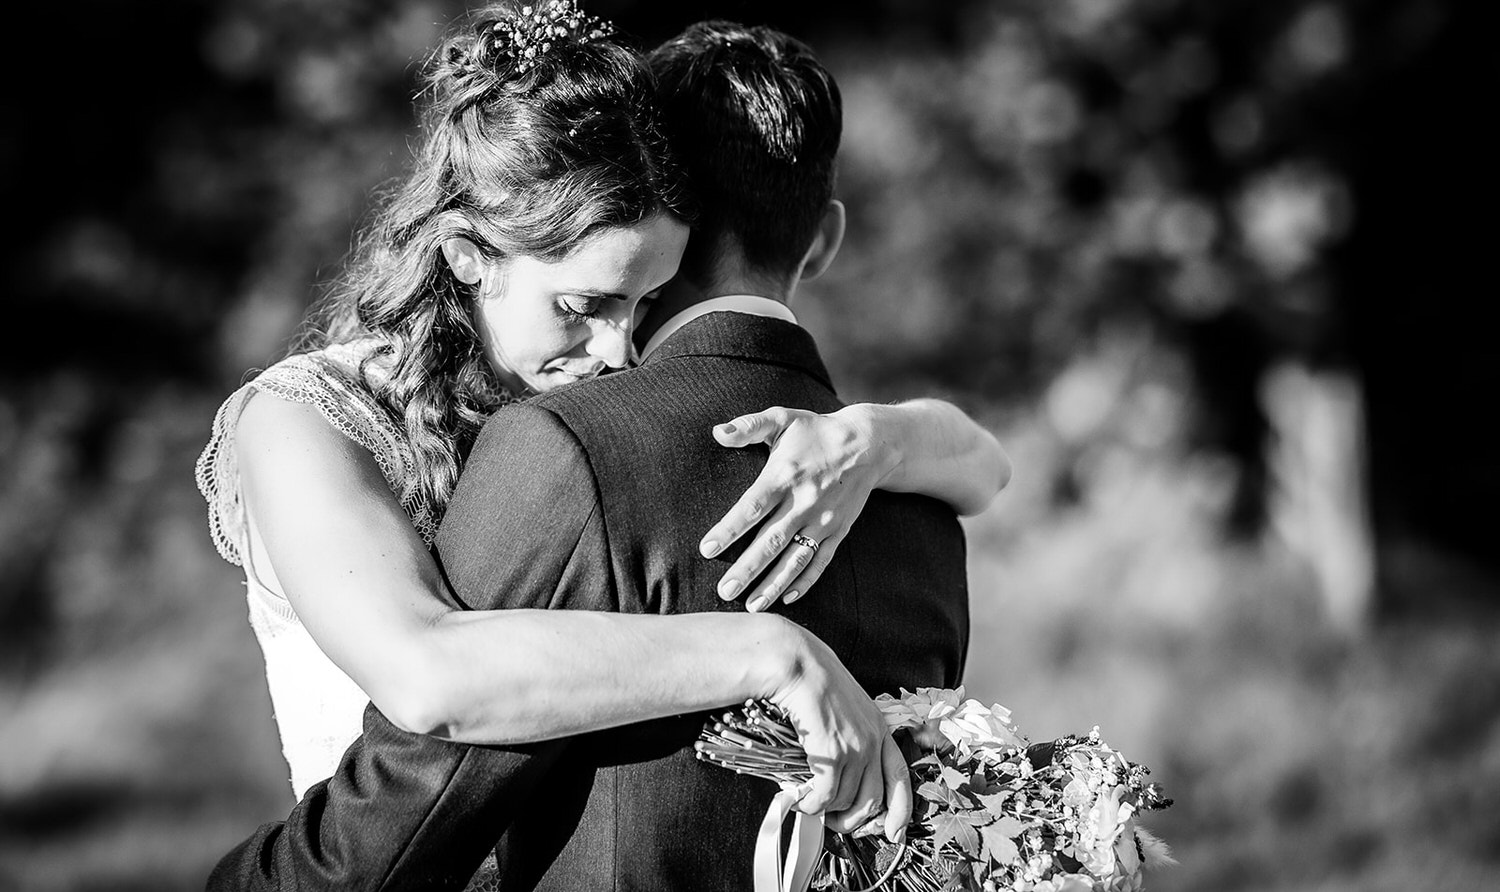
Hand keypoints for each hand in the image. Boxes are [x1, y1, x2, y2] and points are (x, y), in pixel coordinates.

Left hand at [700, 406, 896, 612]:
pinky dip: (805, 581)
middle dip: (747, 569)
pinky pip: (820, 561)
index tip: (706, 548)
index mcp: (785, 476)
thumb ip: (748, 426)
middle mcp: (805, 502)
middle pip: (771, 541)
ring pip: (795, 558)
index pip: (752, 507)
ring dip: (773, 584)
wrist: (869, 444)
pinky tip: (787, 598)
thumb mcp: (783, 418)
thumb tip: (717, 432)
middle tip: (724, 590)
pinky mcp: (838, 531)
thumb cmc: (816, 431)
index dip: (729, 529)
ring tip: (751, 606)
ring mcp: (824, 520)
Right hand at [768, 626, 910, 841]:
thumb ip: (852, 740)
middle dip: (854, 822)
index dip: (900, 812)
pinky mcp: (836, 751)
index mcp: (880, 730)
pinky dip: (811, 805)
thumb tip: (840, 778)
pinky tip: (799, 798)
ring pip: (847, 800)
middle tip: (834, 823)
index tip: (893, 834)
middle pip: (874, 800)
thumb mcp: (846, 711)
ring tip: (809, 803)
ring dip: (826, 811)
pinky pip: (825, 796)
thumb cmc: (815, 684)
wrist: (799, 665)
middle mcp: (874, 740)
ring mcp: (857, 747)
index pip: (901, 778)